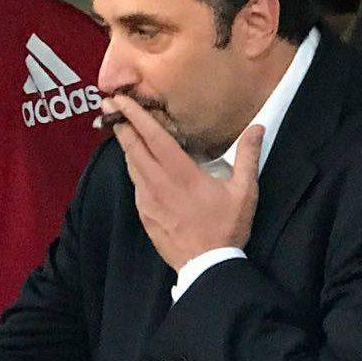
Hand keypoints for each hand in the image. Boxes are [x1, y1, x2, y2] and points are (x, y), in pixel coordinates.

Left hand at [104, 95, 263, 269]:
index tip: (121, 99)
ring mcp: (147, 198)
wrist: (207, 265)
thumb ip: (248, 157)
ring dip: (125, 143)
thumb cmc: (226, 227)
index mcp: (181, 174)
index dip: (136, 116)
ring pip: (131, 164)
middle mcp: (158, 183)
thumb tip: (257, 127)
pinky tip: (135, 159)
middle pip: (132, 147)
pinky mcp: (143, 212)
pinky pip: (135, 182)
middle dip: (120, 122)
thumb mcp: (244, 192)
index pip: (153, 138)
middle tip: (108, 102)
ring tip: (119, 125)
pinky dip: (133, 165)